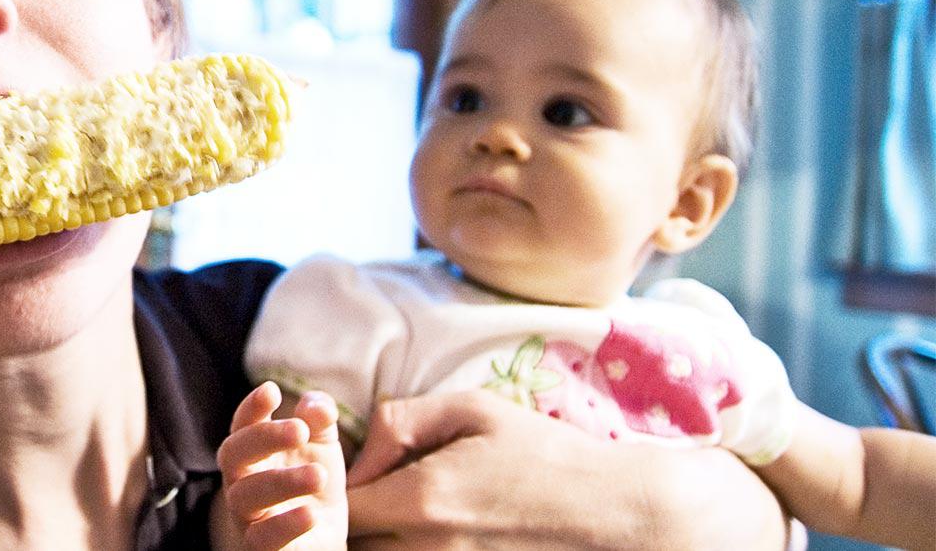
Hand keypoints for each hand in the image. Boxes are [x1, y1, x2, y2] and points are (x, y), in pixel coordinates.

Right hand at [216, 381, 347, 550]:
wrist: (324, 537)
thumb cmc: (313, 483)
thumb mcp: (322, 445)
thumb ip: (320, 419)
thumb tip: (316, 406)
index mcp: (252, 451)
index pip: (242, 425)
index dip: (251, 408)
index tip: (271, 391)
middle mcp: (240, 480)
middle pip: (233, 454)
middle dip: (263, 438)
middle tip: (300, 430)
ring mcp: (246, 516)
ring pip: (245, 496)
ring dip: (281, 481)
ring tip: (319, 475)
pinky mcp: (260, 548)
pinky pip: (262, 538)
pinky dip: (285, 525)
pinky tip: (311, 513)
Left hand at [345, 390, 787, 549]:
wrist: (616, 513)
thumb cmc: (544, 452)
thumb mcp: (473, 410)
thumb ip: (401, 420)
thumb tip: (358, 453)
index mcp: (424, 498)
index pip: (341, 508)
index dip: (331, 491)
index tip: (344, 477)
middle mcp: (430, 547)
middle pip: (355, 546)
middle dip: (349, 524)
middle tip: (362, 500)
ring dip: (378, 542)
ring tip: (393, 517)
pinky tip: (428, 532)